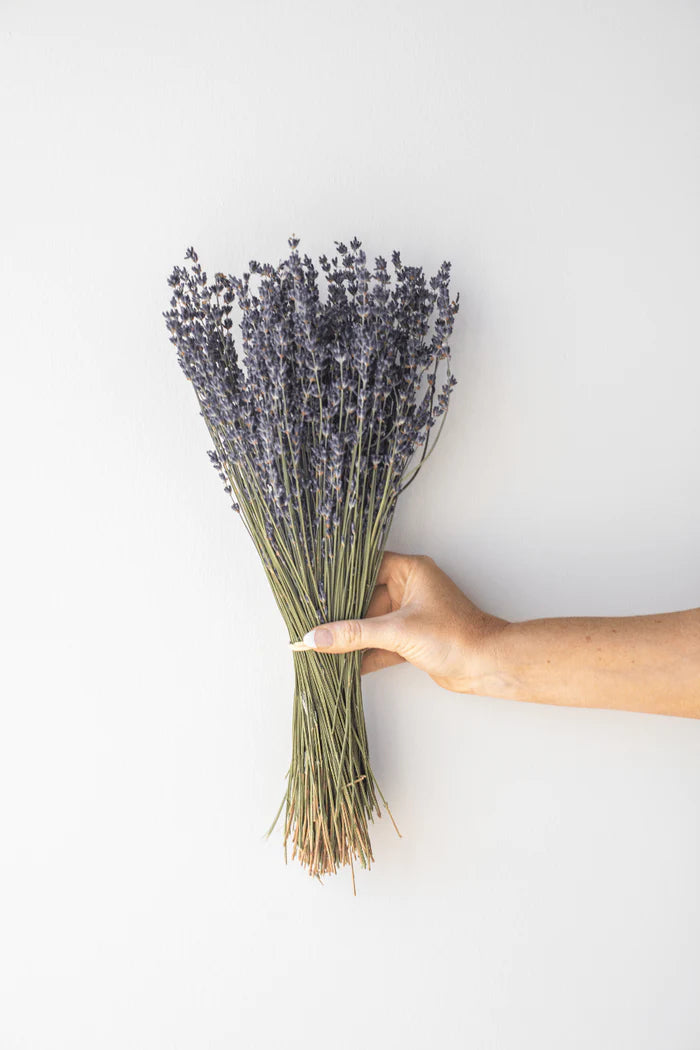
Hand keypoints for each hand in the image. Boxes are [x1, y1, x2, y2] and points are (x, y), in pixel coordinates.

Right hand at [292, 551, 509, 692]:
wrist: (486, 666)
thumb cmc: (456, 636)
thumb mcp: (397, 632)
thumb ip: (354, 635)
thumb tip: (318, 637)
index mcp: (410, 571)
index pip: (364, 567)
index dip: (339, 579)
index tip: (313, 589)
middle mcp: (409, 589)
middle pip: (363, 597)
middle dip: (340, 613)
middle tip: (310, 621)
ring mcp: (410, 615)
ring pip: (370, 622)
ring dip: (349, 636)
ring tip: (318, 644)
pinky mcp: (411, 639)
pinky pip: (379, 642)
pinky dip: (363, 653)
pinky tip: (340, 663)